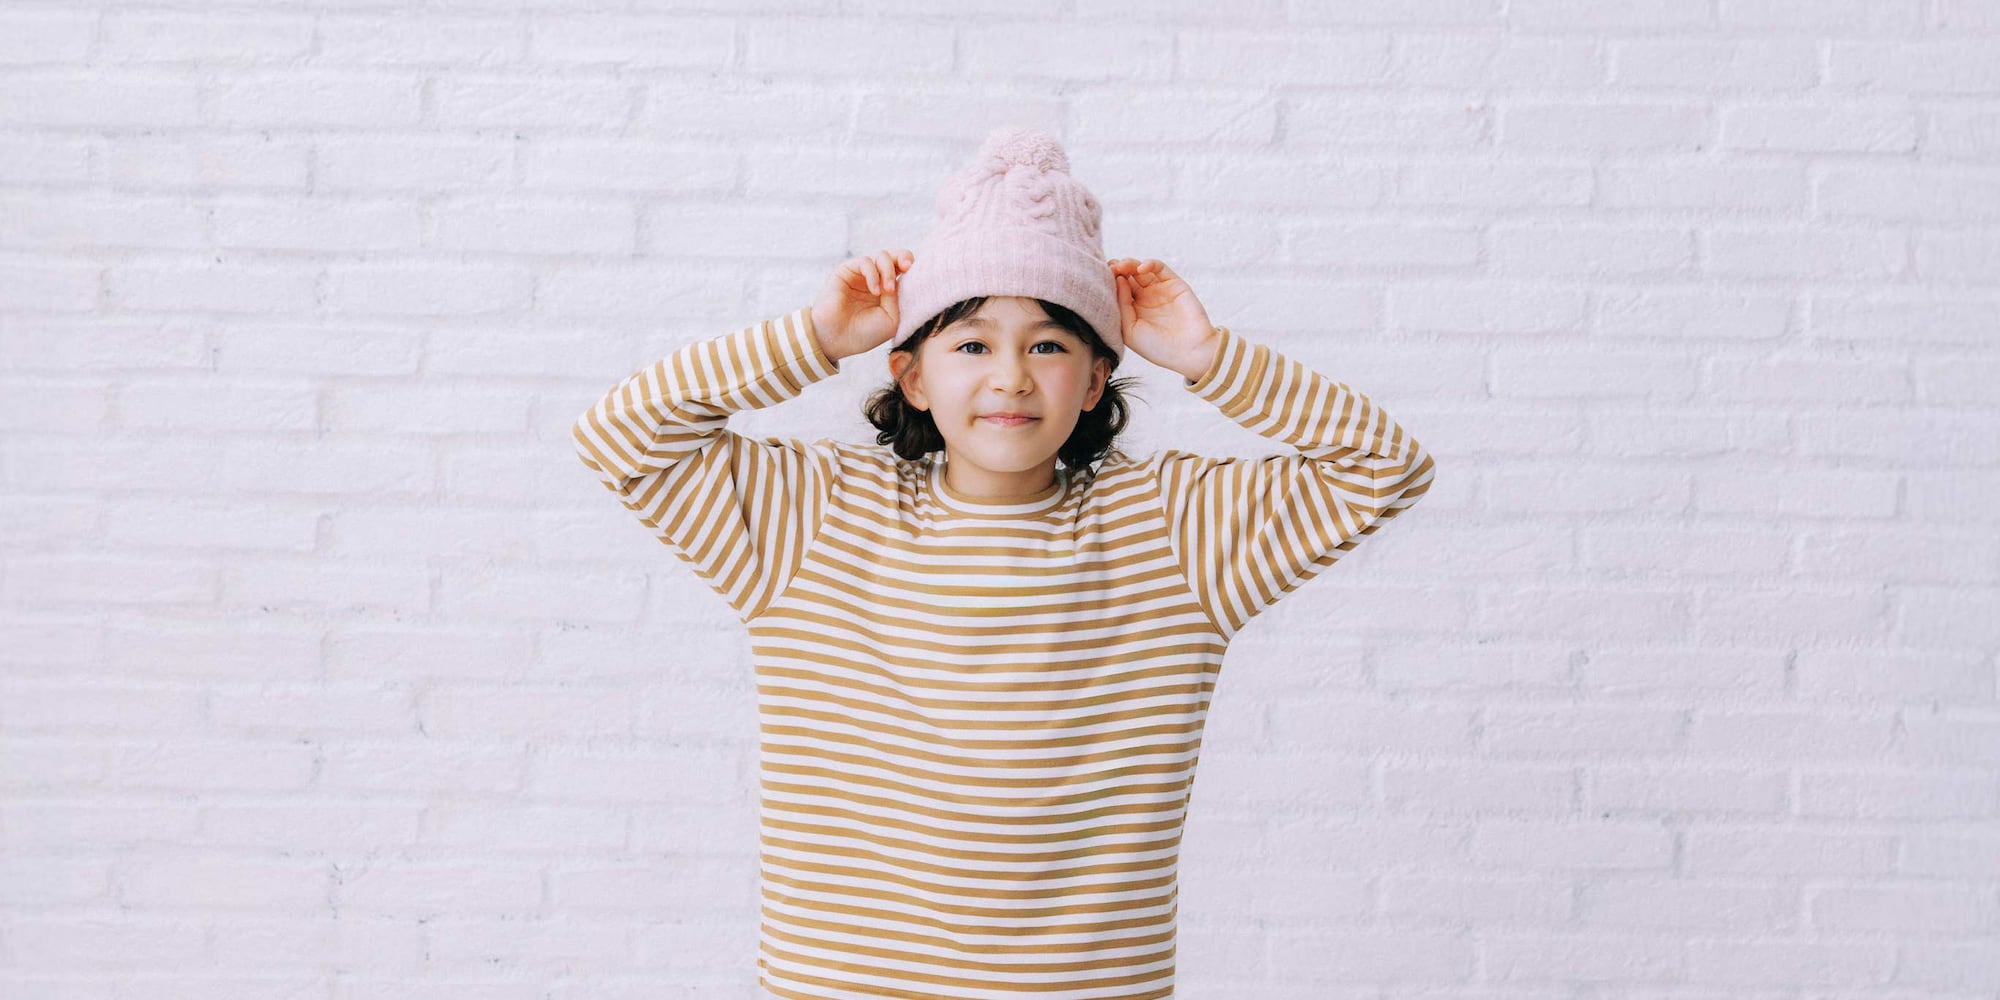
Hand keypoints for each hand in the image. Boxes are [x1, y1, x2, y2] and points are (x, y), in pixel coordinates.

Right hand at [811, 248, 913, 360]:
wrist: (836, 340)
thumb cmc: (864, 334)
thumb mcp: (891, 319)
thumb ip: (898, 298)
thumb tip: (899, 278)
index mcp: (888, 291)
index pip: (904, 270)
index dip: (912, 267)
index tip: (917, 273)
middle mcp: (876, 279)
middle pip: (895, 256)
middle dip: (904, 257)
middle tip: (907, 267)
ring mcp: (861, 274)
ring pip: (881, 256)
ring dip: (888, 270)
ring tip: (888, 290)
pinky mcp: (846, 271)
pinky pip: (865, 261)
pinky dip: (873, 273)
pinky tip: (875, 290)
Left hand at [1109, 257, 1219, 381]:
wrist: (1189, 352)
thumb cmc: (1158, 348)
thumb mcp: (1130, 331)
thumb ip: (1122, 306)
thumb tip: (1118, 280)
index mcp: (1132, 311)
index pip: (1117, 291)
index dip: (1109, 282)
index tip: (1099, 278)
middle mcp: (1145, 299)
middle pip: (1127, 277)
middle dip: (1117, 269)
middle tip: (1110, 267)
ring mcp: (1159, 290)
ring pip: (1140, 270)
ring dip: (1129, 264)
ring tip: (1121, 266)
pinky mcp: (1174, 284)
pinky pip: (1159, 268)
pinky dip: (1149, 264)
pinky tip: (1140, 268)